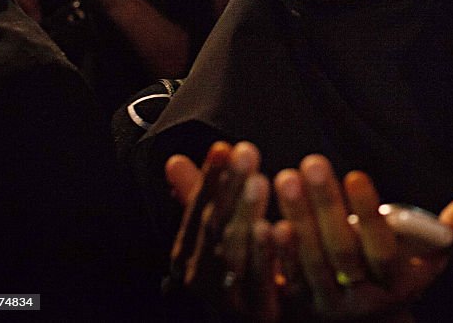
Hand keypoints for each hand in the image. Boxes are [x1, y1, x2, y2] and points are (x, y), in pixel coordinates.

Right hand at [165, 141, 276, 319]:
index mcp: (185, 257)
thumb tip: (174, 161)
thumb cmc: (229, 282)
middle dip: (229, 187)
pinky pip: (262, 282)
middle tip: (247, 152)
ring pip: (234, 253)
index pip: (195, 212)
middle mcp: (199, 279)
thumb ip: (196, 202)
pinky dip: (267, 253)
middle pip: (213, 229)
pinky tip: (279, 225)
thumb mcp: (207, 244)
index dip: (209, 179)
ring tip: (260, 181)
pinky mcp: (258, 316)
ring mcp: (227, 301)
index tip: (224, 147)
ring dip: (246, 214)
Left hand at [274, 154, 452, 320]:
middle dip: (325, 206)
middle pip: (341, 252)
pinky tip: (259, 217)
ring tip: (284, 176)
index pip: (382, 247)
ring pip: (308, 262)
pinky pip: (282, 277)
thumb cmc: (398, 276)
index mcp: (395, 285)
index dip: (369, 213)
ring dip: (296, 218)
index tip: (356, 173)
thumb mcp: (427, 261)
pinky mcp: (296, 308)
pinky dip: (273, 249)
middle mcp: (360, 299)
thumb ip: (445, 231)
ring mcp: (326, 306)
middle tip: (311, 162)